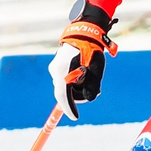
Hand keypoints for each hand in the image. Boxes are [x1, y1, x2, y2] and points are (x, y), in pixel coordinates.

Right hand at [48, 2, 116, 119]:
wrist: (84, 33)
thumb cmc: (91, 49)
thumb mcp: (96, 68)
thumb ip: (92, 84)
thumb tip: (90, 99)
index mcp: (62, 70)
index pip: (63, 95)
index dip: (69, 108)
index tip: (75, 118)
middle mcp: (55, 70)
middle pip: (64, 92)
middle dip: (78, 95)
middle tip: (95, 91)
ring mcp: (55, 68)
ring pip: (65, 86)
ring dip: (78, 87)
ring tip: (91, 76)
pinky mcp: (57, 67)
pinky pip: (65, 80)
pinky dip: (74, 81)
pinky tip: (85, 73)